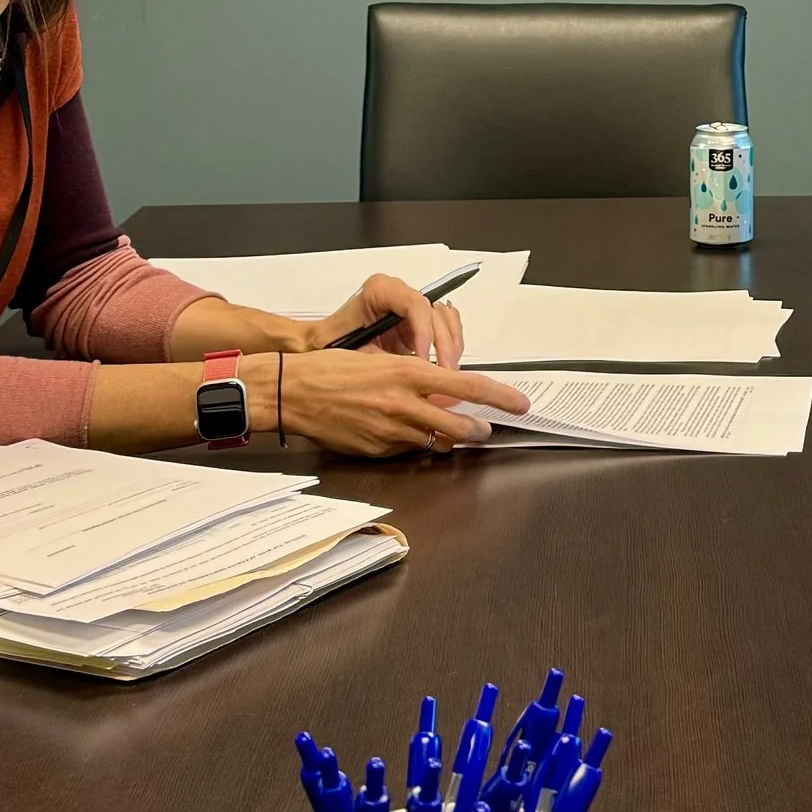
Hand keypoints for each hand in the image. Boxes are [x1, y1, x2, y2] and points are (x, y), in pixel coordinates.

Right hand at [280, 349, 528, 455]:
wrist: (291, 391)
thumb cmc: (331, 369)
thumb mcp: (380, 361)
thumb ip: (414, 376)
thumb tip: (443, 390)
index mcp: (407, 373)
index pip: (468, 385)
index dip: (500, 397)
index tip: (520, 404)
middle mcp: (403, 403)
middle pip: (459, 425)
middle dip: (477, 429)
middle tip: (485, 429)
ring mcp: (390, 430)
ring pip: (435, 441)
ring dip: (444, 437)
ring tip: (444, 430)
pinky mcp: (376, 450)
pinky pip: (406, 450)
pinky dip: (411, 442)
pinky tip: (399, 432)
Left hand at [307, 272, 463, 366]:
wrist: (320, 347)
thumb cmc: (329, 346)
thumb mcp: (356, 355)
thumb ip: (386, 361)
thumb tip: (415, 375)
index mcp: (380, 290)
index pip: (416, 305)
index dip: (425, 334)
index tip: (424, 361)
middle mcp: (398, 293)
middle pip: (436, 313)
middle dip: (444, 345)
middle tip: (444, 373)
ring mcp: (410, 307)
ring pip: (446, 319)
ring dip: (451, 347)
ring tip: (446, 374)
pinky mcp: (417, 322)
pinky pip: (445, 329)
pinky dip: (450, 348)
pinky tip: (444, 369)